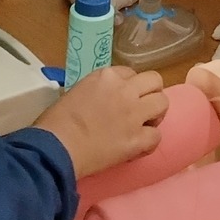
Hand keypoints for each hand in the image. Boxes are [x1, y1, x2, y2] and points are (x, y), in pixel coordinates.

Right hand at [35, 65, 167, 177]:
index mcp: (107, 76)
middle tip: (141, 108)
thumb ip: (95, 91)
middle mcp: (125, 90)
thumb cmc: (56, 122)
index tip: (122, 98)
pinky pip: (157, 136)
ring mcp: (134, 114)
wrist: (57, 147)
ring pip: (163, 103)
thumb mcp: (76, 92)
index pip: (130, 73)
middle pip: (155, 81)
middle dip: (151, 93)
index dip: (129, 86)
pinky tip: (139, 146)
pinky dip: (149, 141)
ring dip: (156, 113)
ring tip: (145, 124)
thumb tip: (100, 102)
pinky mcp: (138, 139)